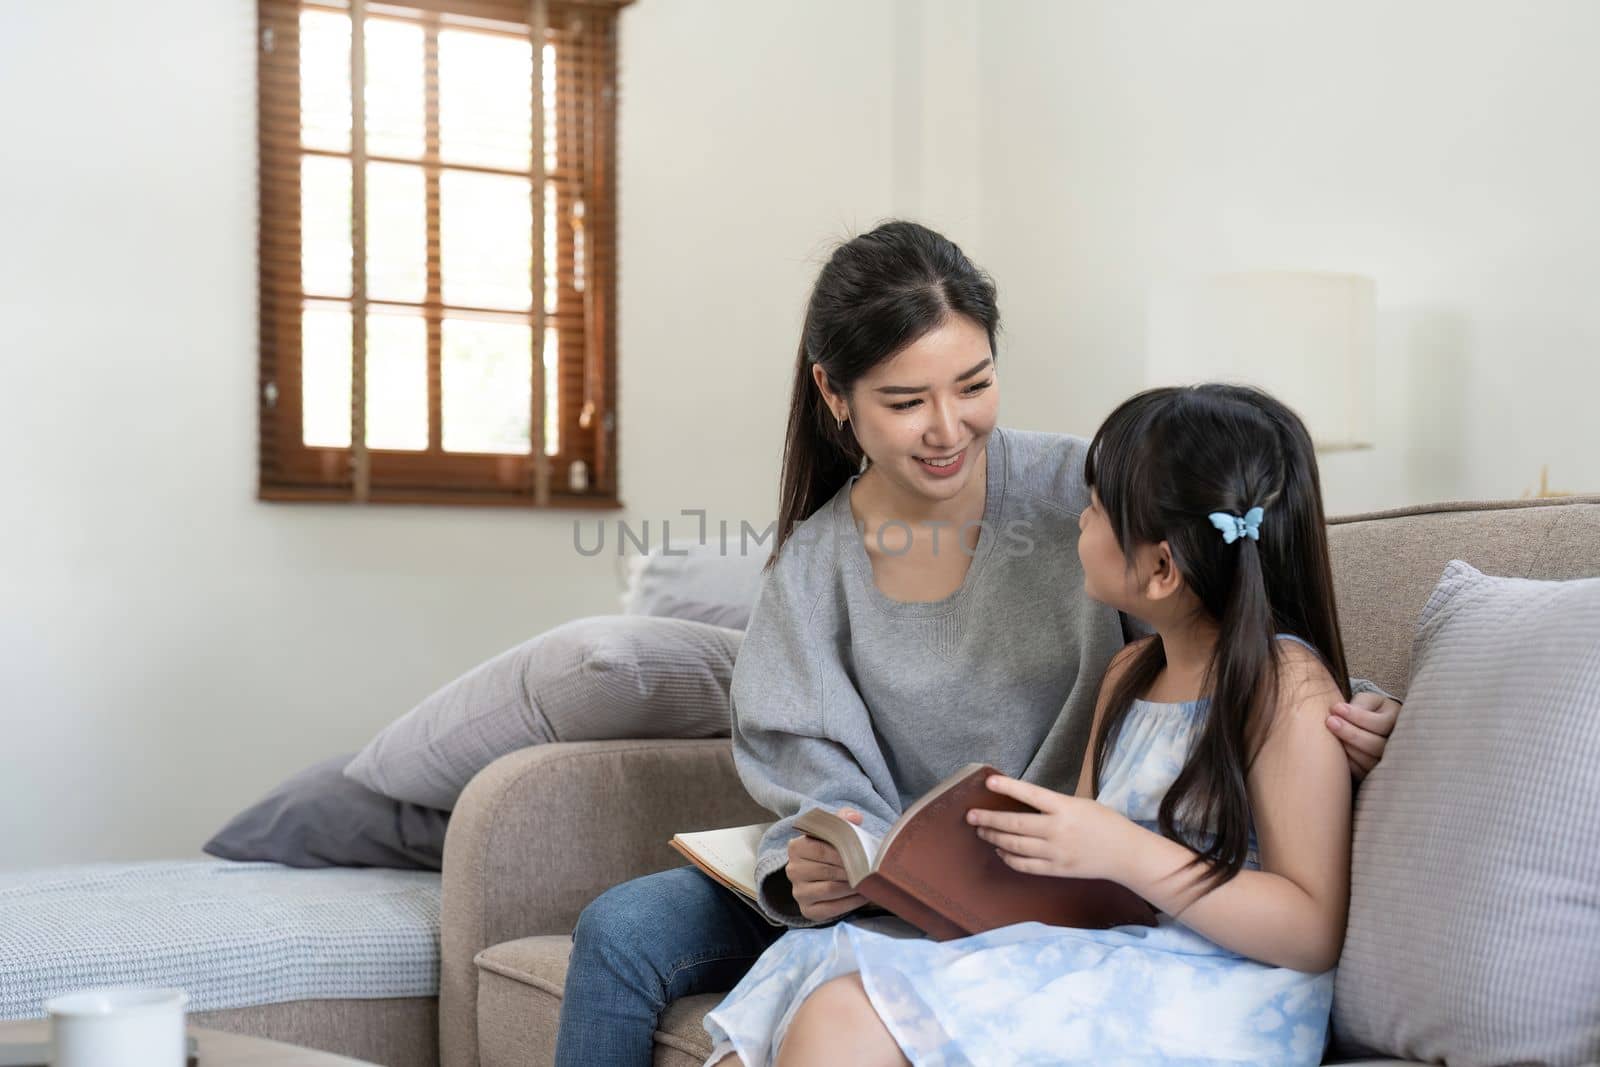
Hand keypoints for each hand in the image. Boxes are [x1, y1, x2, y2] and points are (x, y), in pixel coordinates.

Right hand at [787, 806, 868, 921]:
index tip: (860, 856)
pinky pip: (831, 909)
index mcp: (796, 847)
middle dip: (850, 871)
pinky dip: (850, 903)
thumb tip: (854, 817)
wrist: (825, 870)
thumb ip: (843, 820)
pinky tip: (863, 896)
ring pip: (830, 890)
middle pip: (826, 871)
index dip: (842, 854)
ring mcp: (798, 893)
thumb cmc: (832, 848)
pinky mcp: (807, 911)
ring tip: (868, 882)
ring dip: (852, 887)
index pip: (820, 850)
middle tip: (869, 871)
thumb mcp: (834, 831)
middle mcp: (792, 870)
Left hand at [967, 776, 1140, 882]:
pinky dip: (1008, 857)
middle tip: (971, 815)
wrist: (1125, 854)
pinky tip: (1000, 850)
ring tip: (981, 829)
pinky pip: (1024, 865)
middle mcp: (1057, 830)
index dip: (1008, 787)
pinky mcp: (1056, 870)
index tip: (988, 782)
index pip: (1031, 794)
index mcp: (1065, 808)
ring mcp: (1056, 852)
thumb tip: (1022, 801)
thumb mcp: (1081, 803)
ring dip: (995, 836)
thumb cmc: (1104, 823)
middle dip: (989, 819)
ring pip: (1015, 845)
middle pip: (1015, 824)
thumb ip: (1053, 804)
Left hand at [1327, 692, 1401, 779]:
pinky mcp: (1374, 773)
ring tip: (1329, 734)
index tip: (1337, 708)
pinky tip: (1335, 751)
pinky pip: (1361, 772)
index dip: (1358, 717)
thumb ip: (1360, 705)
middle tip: (1330, 722)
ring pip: (1369, 761)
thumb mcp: (1368, 701)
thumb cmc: (1368, 710)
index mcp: (1398, 722)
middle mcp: (1398, 745)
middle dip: (1351, 734)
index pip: (1382, 724)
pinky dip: (1347, 762)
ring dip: (1347, 748)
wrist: (1370, 727)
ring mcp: (1388, 762)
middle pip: (1377, 746)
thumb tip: (1343, 712)